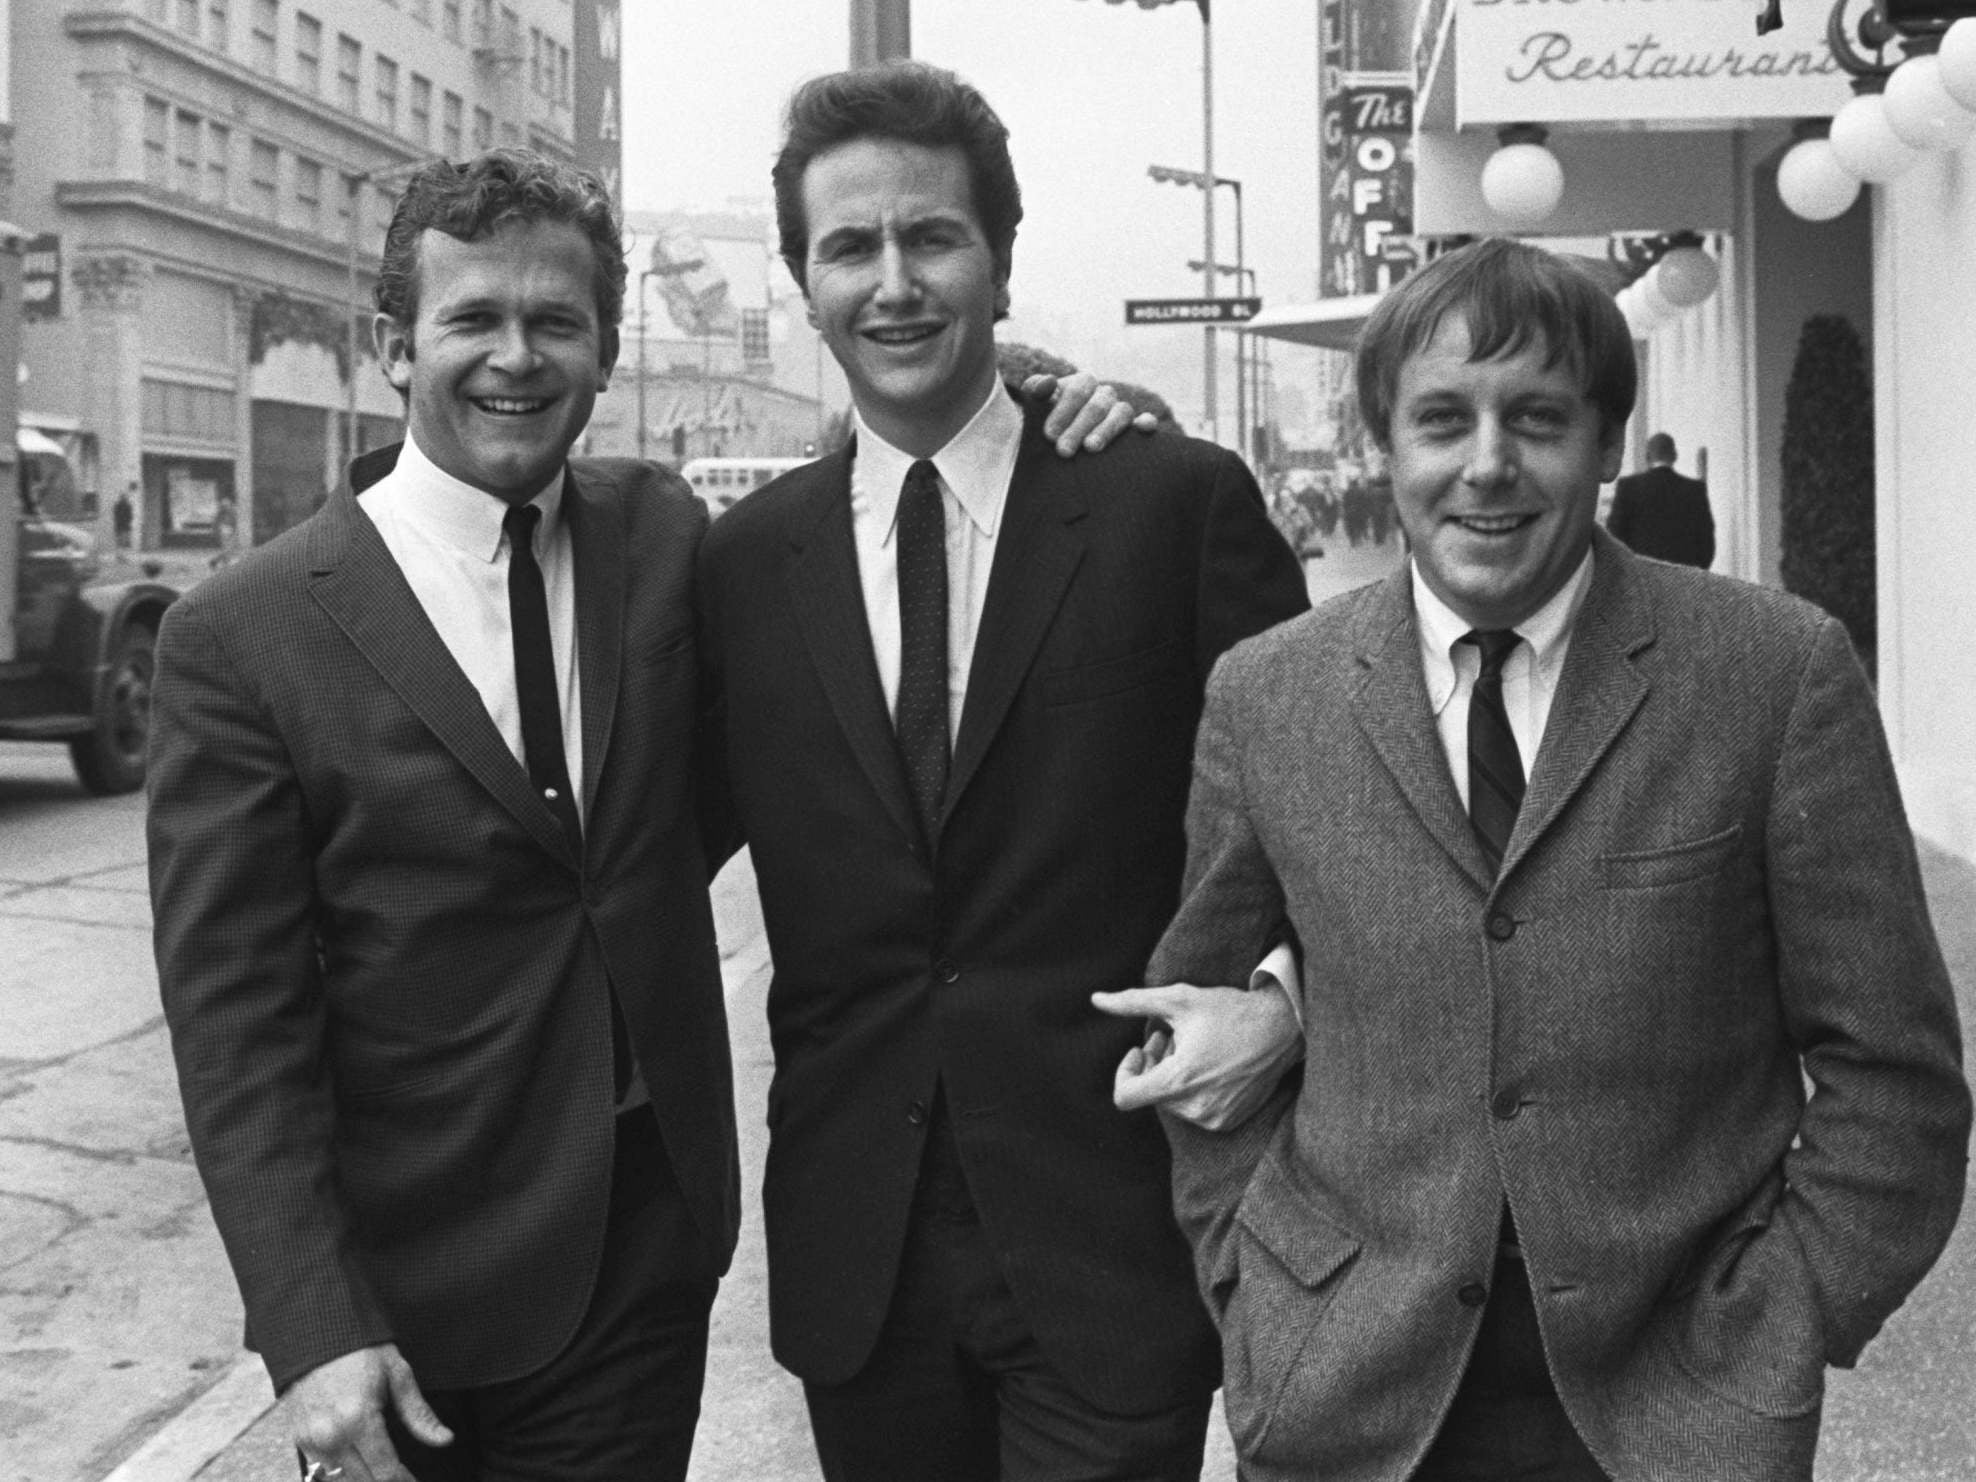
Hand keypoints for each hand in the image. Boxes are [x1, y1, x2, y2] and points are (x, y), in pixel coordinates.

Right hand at [284, 1343, 452, 1481]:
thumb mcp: (398, 1375)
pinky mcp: (299, 1439)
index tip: (414, 1481)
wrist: (318, 1335)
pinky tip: (360, 1458)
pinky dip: (343, 1467)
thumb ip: (419, 1414)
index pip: (384, 1470)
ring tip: (384, 1466)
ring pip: (342, 1478)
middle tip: (403, 1475)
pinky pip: (324, 1466)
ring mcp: (311, 1439)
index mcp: (358, 1419)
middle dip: (385, 1479)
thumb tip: (444, 1439)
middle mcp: (330, 1435)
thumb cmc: (362, 1351)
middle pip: (363, 1480)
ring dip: (364, 1475)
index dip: (403, 1480)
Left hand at [1025, 371, 1158, 455]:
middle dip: (1078, 428)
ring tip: (1090, 448)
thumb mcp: (1035, 405)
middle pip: (1097, 405)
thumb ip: (1035, 391)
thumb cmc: (1044, 423)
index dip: (1063, 411)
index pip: (1077, 390)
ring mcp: (1120, 410)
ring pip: (1121, 412)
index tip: (1049, 435)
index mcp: (1082, 383)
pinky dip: (1146, 423)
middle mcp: (1104, 394)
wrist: (1057, 444)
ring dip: (1106, 430)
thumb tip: (1046, 385)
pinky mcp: (1135, 428)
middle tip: (1062, 451)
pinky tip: (1142, 429)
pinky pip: (1146, 421)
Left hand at [1092, 983, 1302, 1131]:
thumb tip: (1096, 1000)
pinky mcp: (1228, 1122)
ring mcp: (1214, 1119)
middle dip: (1153, 1064)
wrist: (1282, 1029)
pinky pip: (1194, 1110)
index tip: (1139, 1050)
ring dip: (1173, 1074)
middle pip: (1151, 1094)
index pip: (1125, 1096)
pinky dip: (1194, 1088)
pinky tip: (1210, 1063)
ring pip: (1171, 1101)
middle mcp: (1195, 1108)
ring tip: (1193, 1047)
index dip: (1124, 1071)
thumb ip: (1133, 1002)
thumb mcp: (1178, 999)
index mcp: (1179, 1081)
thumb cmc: (1229, 1010)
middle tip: (1169, 1037)